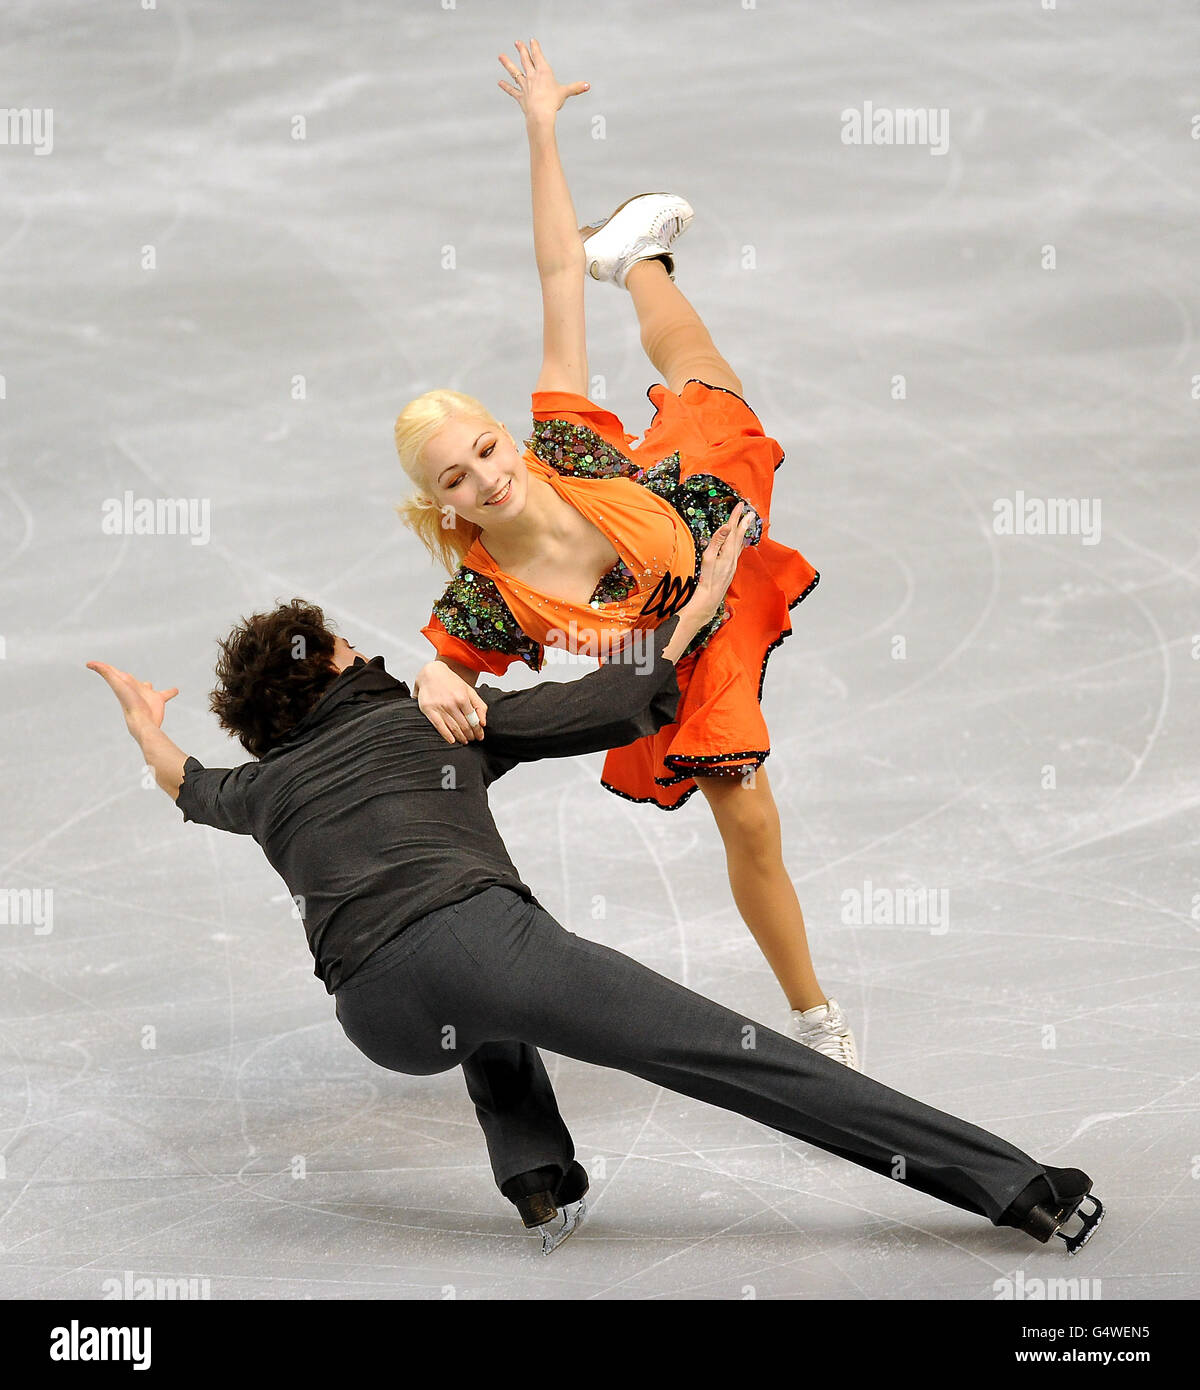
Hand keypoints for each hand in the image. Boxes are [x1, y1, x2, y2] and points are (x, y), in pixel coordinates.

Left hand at [87, 661, 178, 731]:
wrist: (142, 721)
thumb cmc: (129, 703)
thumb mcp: (117, 684)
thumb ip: (106, 672)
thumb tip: (89, 663)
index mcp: (123, 683)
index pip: (111, 672)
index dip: (103, 667)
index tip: (91, 665)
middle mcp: (133, 688)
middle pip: (127, 679)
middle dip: (124, 676)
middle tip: (121, 675)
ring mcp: (146, 694)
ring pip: (146, 686)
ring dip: (146, 685)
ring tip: (148, 684)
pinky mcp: (158, 700)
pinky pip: (166, 693)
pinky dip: (171, 691)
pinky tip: (176, 690)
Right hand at [413, 661, 489, 744]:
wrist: (431, 673)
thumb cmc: (451, 682)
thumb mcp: (469, 690)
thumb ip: (479, 705)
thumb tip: (483, 723)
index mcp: (462, 697)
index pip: (473, 720)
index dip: (478, 731)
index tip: (480, 736)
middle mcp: (451, 703)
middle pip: (464, 726)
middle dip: (470, 735)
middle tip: (472, 739)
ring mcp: (439, 707)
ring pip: (453, 728)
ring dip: (460, 737)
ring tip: (464, 740)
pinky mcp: (428, 710)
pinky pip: (439, 726)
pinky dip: (447, 736)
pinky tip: (452, 740)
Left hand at [498, 38, 588, 120]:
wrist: (541, 114)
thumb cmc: (553, 102)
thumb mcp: (565, 93)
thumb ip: (575, 88)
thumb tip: (588, 85)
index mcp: (544, 72)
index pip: (538, 56)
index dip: (535, 48)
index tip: (531, 40)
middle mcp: (532, 76)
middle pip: (525, 60)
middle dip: (521, 50)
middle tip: (517, 42)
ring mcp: (525, 86)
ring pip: (515, 72)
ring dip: (507, 63)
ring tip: (500, 56)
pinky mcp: (520, 96)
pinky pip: (512, 90)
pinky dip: (506, 86)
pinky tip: (500, 82)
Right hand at [686, 501, 756, 622]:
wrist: (708, 600)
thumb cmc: (705, 581)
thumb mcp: (708, 558)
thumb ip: (717, 541)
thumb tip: (726, 527)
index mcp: (727, 553)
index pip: (732, 530)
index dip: (735, 517)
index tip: (740, 505)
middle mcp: (733, 558)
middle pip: (739, 536)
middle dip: (744, 522)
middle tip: (750, 511)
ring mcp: (732, 564)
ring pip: (739, 543)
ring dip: (743, 531)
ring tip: (747, 523)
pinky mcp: (730, 569)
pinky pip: (737, 551)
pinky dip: (739, 543)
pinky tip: (739, 543)